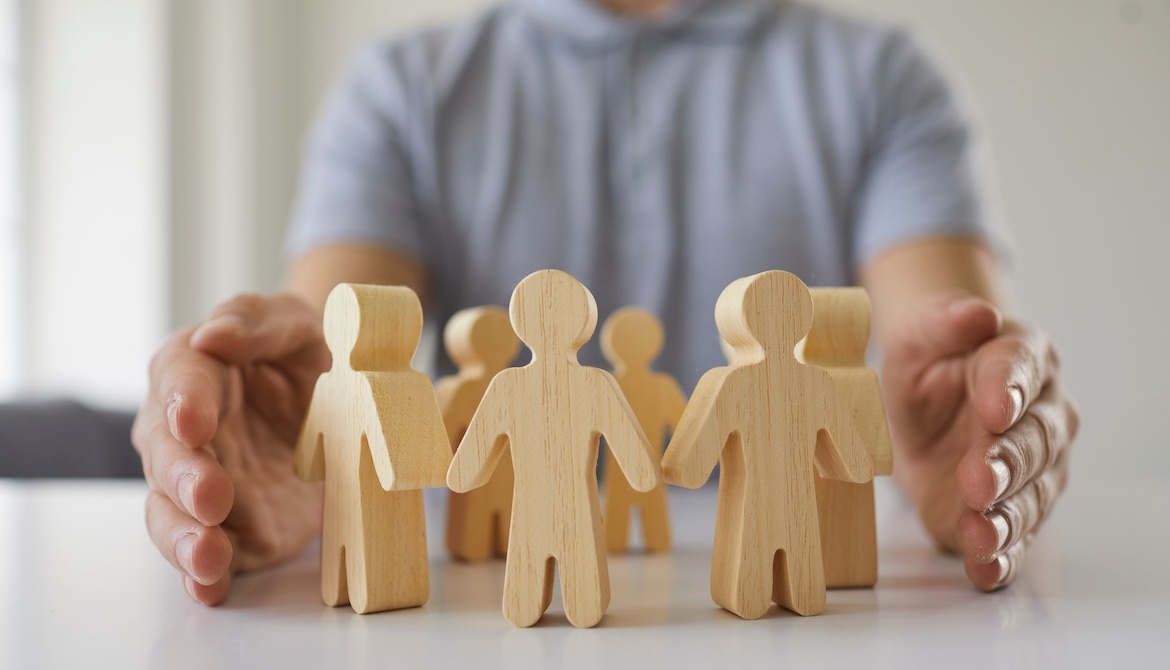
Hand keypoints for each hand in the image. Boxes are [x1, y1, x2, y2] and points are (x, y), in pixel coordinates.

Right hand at [131, 294, 329, 604]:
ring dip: (183, 538)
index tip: (193, 422)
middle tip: (210, 495)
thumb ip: (257, 322)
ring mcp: (204, 485)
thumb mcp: (296, 323)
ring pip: (172, 514)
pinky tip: (209, 589)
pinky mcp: (234, 528)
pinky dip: (203, 576)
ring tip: (206, 556)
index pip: (178, 381)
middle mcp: (184, 433)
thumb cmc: (307, 351)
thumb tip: (213, 334)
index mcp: (195, 371)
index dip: (184, 401)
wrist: (346, 398)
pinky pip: (208, 555)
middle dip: (184, 478)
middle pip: (167, 456)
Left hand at [881, 291, 1078, 590]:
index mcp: (1020, 359)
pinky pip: (1014, 539)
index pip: (1021, 370)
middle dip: (1007, 463)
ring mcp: (1032, 470)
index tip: (995, 408)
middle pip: (1034, 441)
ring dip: (1006, 517)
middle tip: (979, 478)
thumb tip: (977, 314)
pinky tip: (985, 569)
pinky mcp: (1007, 513)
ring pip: (1030, 496)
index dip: (1009, 390)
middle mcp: (1040, 416)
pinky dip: (1001, 558)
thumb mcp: (917, 335)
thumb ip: (943, 321)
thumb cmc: (926, 364)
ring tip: (980, 532)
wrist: (918, 409)